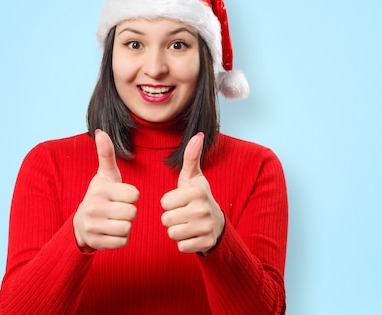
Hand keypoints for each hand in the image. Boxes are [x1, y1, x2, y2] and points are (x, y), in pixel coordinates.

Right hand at [73, 130, 138, 251]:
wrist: (81, 223)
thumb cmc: (100, 196)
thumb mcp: (104, 175)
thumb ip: (106, 154)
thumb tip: (100, 132)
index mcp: (100, 190)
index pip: (134, 195)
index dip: (131, 196)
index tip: (121, 196)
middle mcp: (94, 207)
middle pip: (132, 213)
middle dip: (129, 212)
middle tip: (118, 210)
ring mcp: (93, 226)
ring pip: (127, 228)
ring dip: (126, 226)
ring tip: (115, 220)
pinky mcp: (95, 242)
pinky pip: (122, 242)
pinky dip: (120, 238)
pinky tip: (111, 232)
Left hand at [161, 133, 224, 253]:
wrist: (217, 223)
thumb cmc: (198, 197)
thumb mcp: (193, 177)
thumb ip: (191, 157)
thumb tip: (198, 135)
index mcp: (198, 192)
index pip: (164, 202)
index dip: (168, 202)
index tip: (179, 201)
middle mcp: (203, 209)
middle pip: (166, 219)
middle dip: (170, 218)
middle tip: (182, 214)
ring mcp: (206, 227)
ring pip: (172, 234)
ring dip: (176, 230)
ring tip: (186, 224)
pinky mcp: (206, 243)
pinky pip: (181, 246)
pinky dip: (184, 243)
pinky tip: (191, 235)